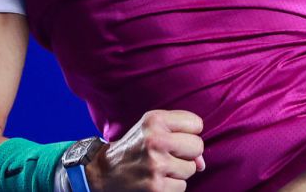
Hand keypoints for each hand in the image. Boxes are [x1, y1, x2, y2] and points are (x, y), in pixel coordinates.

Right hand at [85, 110, 206, 191]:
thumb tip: (202, 164)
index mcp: (154, 120)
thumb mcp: (153, 130)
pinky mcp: (156, 187)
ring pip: (191, 169)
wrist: (103, 173)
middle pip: (198, 146)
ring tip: (158, 168)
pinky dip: (172, 186)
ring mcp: (156, 165)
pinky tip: (155, 180)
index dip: (188, 133)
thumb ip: (182, 136)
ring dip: (178, 172)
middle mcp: (155, 140)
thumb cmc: (135, 148)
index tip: (173, 137)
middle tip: (167, 155)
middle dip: (187, 153)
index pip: (196, 123)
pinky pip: (182, 186)